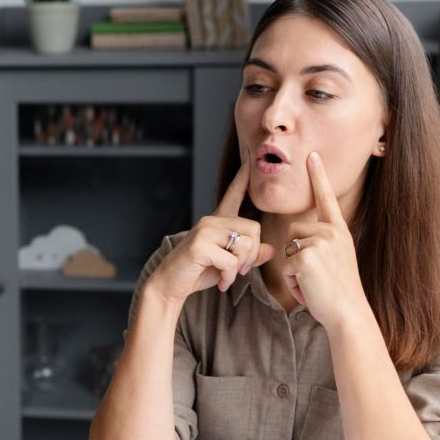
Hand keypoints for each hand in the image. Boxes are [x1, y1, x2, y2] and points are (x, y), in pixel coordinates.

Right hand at [146, 151, 274, 304]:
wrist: (169, 286)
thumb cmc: (197, 273)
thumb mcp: (228, 264)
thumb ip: (248, 255)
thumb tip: (270, 250)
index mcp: (217, 221)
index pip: (234, 193)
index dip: (243, 175)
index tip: (249, 153)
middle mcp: (211, 221)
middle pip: (253, 229)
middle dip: (251, 255)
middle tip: (240, 270)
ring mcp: (204, 231)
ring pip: (244, 245)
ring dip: (240, 268)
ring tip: (227, 276)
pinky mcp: (200, 245)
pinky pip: (231, 261)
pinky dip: (229, 276)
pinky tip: (220, 282)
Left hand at [280, 151, 369, 328]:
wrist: (348, 312)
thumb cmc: (339, 292)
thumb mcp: (335, 261)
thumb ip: (321, 245)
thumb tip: (300, 243)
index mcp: (339, 231)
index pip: (326, 198)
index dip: (318, 176)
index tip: (312, 155)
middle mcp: (331, 232)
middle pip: (293, 231)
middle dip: (294, 255)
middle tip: (315, 276)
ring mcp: (319, 243)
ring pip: (287, 249)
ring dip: (293, 270)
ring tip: (313, 283)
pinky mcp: (306, 257)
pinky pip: (286, 266)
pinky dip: (292, 282)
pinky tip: (309, 289)